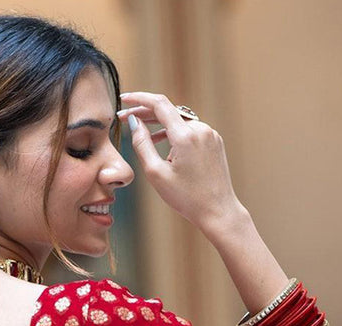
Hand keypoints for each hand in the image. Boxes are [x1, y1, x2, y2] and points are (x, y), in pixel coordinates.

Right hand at [118, 91, 242, 234]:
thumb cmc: (186, 198)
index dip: (138, 99)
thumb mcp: (156, 174)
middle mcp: (200, 129)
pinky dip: (175, 134)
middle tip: (125, 119)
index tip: (123, 99)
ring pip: (179, 121)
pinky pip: (190, 130)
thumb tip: (134, 122)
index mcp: (185, 136)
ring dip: (160, 125)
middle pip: (168, 111)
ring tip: (143, 136)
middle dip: (146, 113)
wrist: (218, 211)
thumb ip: (142, 144)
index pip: (158, 104)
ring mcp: (210, 134)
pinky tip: (164, 146)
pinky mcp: (215, 141)